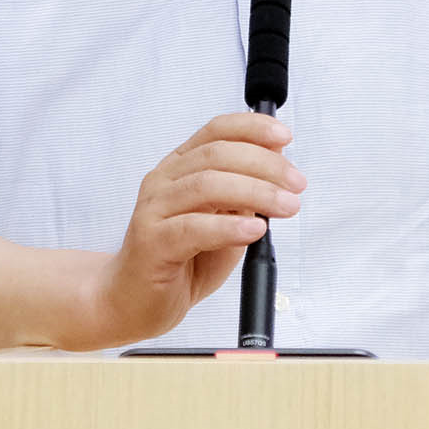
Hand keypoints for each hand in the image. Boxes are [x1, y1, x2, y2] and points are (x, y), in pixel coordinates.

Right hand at [78, 112, 304, 349]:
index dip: (252, 127)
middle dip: (265, 165)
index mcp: (180, 167)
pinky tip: (254, 231)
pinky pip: (192, 228)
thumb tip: (279, 167)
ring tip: (286, 206)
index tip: (285, 137)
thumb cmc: (182, 261)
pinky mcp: (151, 242)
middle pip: (217, 155)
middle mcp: (163, 181)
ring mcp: (153, 210)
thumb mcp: (225, 222)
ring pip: (206, 185)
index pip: (216, 131)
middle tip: (296, 184)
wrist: (132, 302)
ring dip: (255, 192)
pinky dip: (229, 227)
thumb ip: (246, 198)